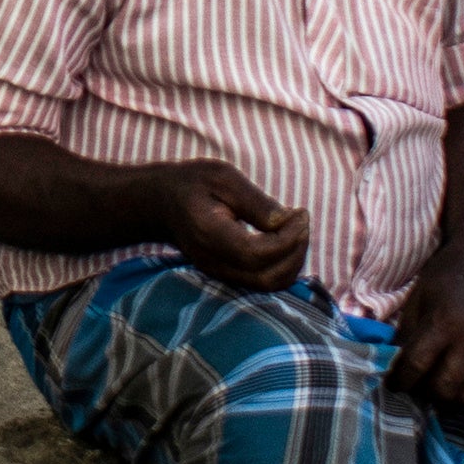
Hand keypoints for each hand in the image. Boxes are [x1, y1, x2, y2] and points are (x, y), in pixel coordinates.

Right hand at [157, 162, 312, 293]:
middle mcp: (214, 261)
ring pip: (270, 284)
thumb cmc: (194, 184)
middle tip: (301, 220)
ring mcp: (220, 272)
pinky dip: (284, 264)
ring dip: (294, 260)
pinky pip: (265, 281)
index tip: (300, 212)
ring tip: (296, 228)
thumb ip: (257, 203)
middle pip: (269, 277)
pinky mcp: (228, 274)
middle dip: (296, 251)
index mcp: (210, 234)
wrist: (162, 203)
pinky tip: (285, 238)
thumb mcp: (224, 179)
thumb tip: (290, 222)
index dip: (289, 238)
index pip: (259, 253)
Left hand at [389, 240, 463, 418]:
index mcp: (445, 321)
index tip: (392, 384)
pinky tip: (456, 388)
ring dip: (446, 399)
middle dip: (423, 393)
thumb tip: (393, 361)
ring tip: (434, 389)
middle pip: (443, 387)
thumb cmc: (448, 271)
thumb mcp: (418, 295)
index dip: (400, 380)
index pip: (417, 365)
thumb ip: (407, 330)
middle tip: (413, 386)